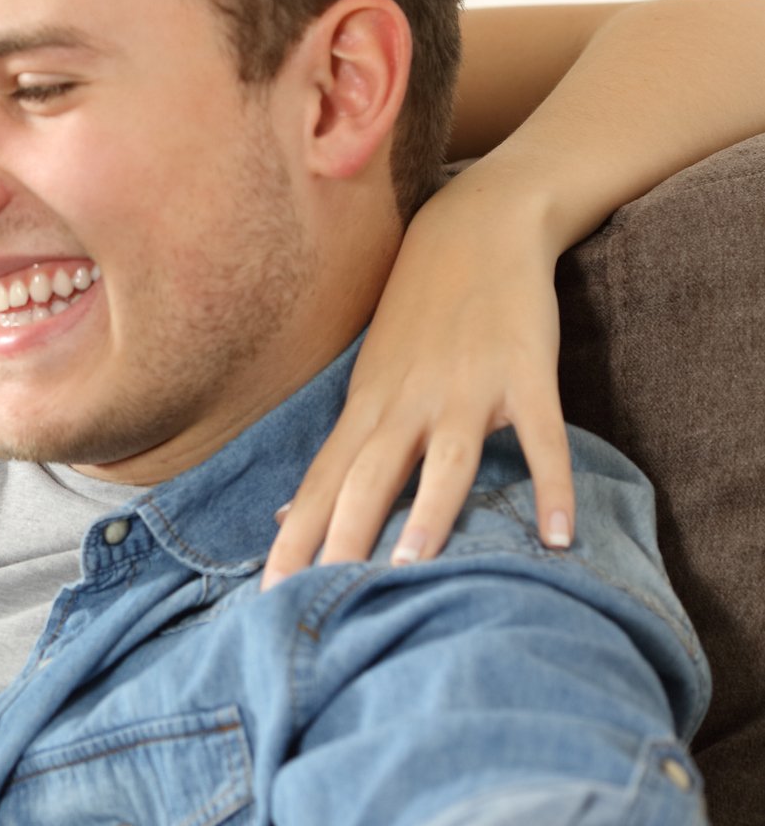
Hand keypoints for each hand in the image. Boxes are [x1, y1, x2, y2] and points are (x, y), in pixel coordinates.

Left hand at [262, 188, 574, 586]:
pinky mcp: (526, 373)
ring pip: (443, 460)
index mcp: (366, 409)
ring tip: (412, 569)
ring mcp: (467, 388)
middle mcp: (407, 403)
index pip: (320, 484)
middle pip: (365, 479)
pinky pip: (540, 437)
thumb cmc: (418, 314)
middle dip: (340, 539)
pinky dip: (552, 485)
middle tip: (320, 599)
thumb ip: (337, 451)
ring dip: (428, 513)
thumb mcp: (368, 381)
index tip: (267, 596)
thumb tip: (285, 511)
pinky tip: (559, 536)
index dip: (293, 539)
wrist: (477, 226)